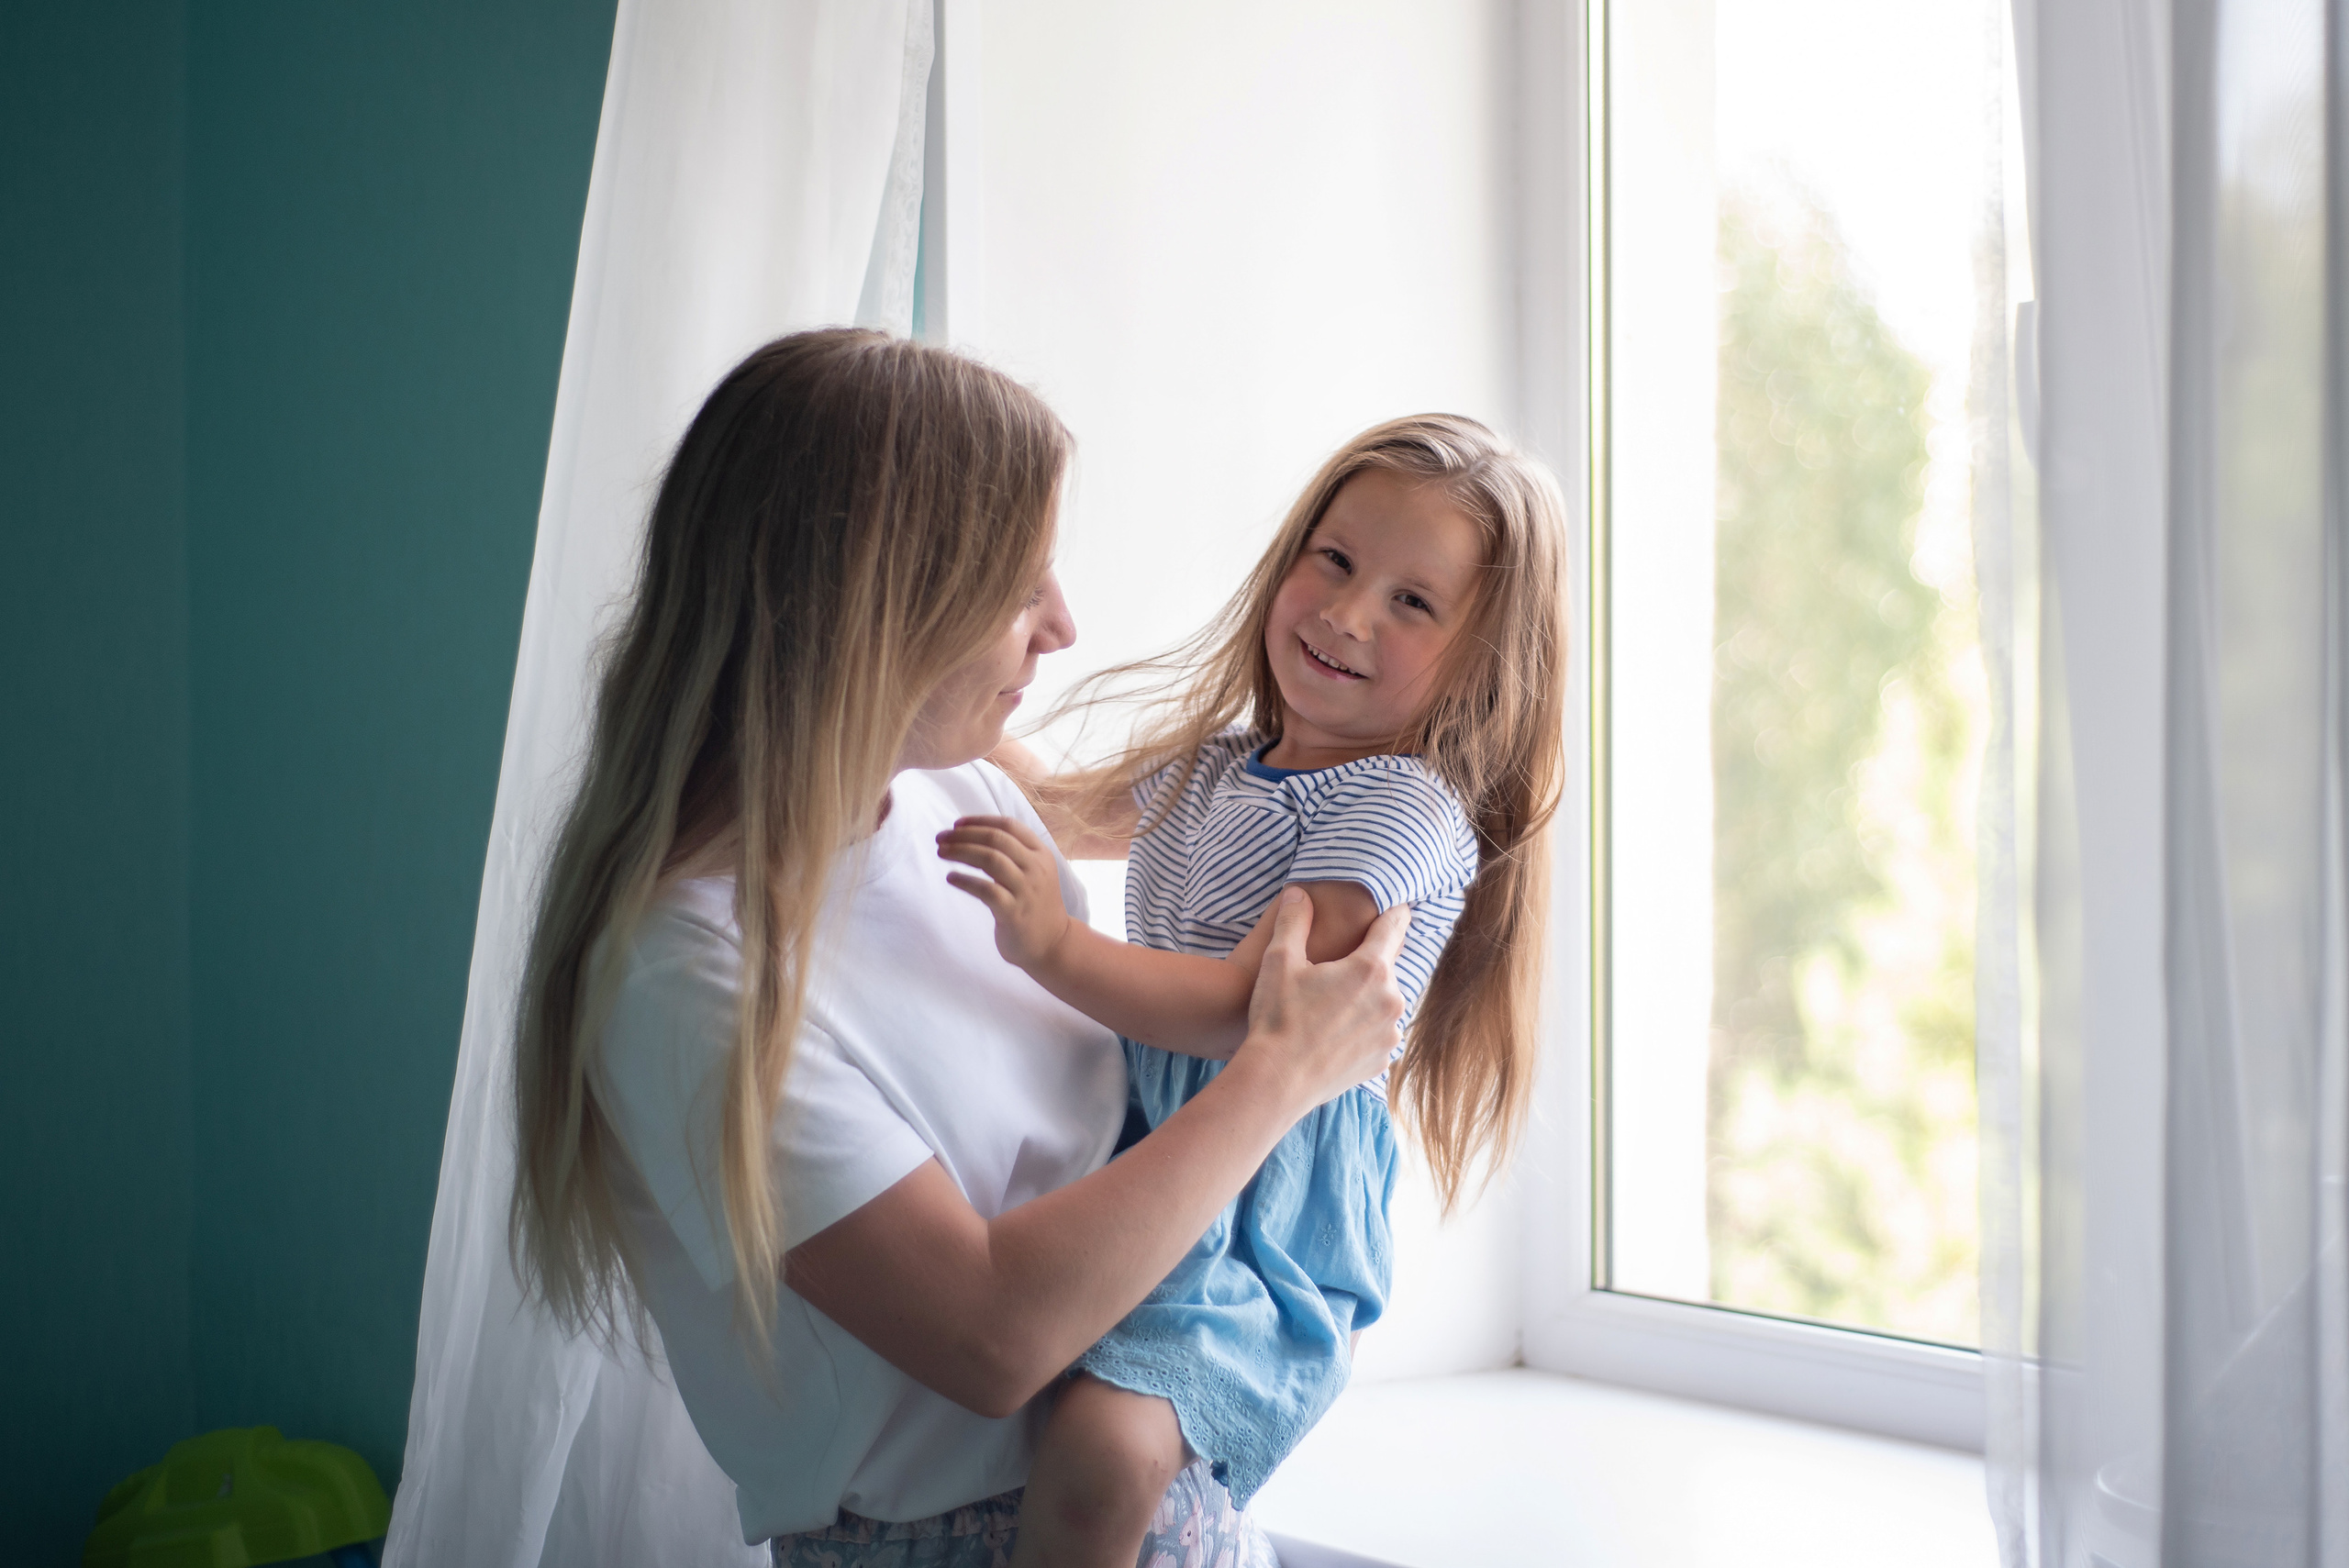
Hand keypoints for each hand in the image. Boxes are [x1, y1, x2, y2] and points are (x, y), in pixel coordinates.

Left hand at [936, 815, 1076, 971]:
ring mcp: (1026, 890)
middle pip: (996, 839)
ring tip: (941, 852)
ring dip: (960, 852)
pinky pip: (985, 890)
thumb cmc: (1035, 905)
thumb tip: (975, 834)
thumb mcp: (1034, 873)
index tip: (957, 824)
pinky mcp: (1014, 912)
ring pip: (990, 859)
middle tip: (941, 837)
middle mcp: (1036, 868)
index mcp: (1041, 854)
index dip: (980, 821)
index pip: (1009, 825)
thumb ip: (1014, 854)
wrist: (1053, 944)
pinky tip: (951, 878)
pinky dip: (964, 881)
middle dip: (964, 835)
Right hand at [1233, 887, 1410, 1110]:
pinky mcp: (1382, 1060)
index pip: (1394, 928)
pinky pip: (1377, 1034)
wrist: (1277, 1080)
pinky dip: (1362, 1029)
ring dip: (1367, 998)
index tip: (1397, 906)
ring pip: (1384, 1002)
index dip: (1394, 913)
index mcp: (1370, 969)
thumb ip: (1294, 920)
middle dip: (1368, 963)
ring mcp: (1389, 1034)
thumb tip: (1299, 893)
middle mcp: (1391, 1000)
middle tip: (1338, 968)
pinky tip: (1334, 1033)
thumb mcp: (1279, 960)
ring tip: (1332, 1006)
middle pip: (1387, 967)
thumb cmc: (1278, 1017)